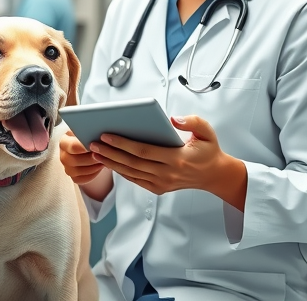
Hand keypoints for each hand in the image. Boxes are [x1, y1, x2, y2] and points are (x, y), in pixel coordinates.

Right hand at [59, 129, 112, 201]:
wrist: (90, 148)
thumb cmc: (90, 137)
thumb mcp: (88, 131)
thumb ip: (89, 132)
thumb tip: (98, 133)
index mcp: (64, 141)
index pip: (72, 146)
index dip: (84, 147)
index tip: (97, 146)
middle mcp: (63, 155)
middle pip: (74, 160)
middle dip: (91, 158)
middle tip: (103, 154)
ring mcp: (67, 167)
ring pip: (77, 171)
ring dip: (93, 166)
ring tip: (104, 160)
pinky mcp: (74, 177)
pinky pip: (82, 179)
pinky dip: (93, 174)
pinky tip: (100, 167)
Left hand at [89, 115, 246, 209]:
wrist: (214, 175)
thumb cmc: (207, 149)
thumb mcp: (207, 131)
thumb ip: (192, 121)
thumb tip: (172, 118)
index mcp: (177, 159)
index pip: (144, 151)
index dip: (123, 144)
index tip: (106, 135)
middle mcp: (168, 174)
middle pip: (132, 163)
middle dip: (110, 152)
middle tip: (92, 142)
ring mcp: (162, 184)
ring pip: (131, 173)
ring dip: (111, 162)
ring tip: (95, 150)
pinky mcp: (158, 189)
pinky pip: (135, 179)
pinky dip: (120, 171)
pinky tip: (108, 161)